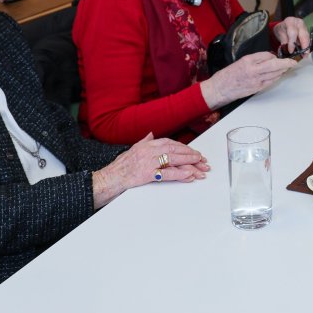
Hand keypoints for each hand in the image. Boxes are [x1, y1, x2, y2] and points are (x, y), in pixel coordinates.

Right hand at [92, 134, 209, 207]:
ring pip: (173, 160)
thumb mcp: (133, 149)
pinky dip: (179, 174)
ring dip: (189, 163)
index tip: (194, 153)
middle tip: (203, 160)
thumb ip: (144, 141)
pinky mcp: (147, 174)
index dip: (184, 148)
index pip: (170, 143)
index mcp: (147, 144)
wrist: (109, 178)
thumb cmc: (121, 166)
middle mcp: (149, 151)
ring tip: (200, 167)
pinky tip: (189, 175)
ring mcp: (148, 162)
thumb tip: (151, 134)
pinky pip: (167, 173)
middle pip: (175, 150)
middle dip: (191, 155)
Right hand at [201, 52, 296, 108]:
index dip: (273, 55)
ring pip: (274, 74)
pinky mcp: (257, 88)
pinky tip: (279, 75)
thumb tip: (268, 58)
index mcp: (248, 61)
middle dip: (286, 63)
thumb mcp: (240, 62)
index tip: (278, 56)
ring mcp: (256, 81)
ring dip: (283, 70)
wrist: (219, 89)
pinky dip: (276, 77)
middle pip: (274, 65)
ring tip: (288, 67)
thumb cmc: (227, 75)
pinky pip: (270, 82)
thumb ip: (255, 60)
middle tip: (293, 62)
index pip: (266, 55)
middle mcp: (253, 70)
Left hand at [272, 16, 310, 53]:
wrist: (284, 25)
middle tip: (304, 54)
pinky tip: (305, 52)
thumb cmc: (281, 29)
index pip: (293, 32)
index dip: (292, 43)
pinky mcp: (307, 31)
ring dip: (307, 47)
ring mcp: (304, 26)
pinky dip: (307, 46)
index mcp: (290, 21)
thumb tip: (287, 50)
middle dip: (304, 46)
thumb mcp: (279, 34)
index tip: (291, 51)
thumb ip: (284, 41)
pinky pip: (308, 39)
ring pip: (307, 37)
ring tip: (305, 55)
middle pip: (303, 34)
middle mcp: (299, 23)